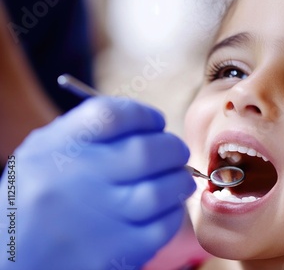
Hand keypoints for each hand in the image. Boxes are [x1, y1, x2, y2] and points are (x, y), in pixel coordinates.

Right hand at [0, 97, 195, 268]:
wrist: (11, 263)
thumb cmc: (38, 202)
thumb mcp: (45, 156)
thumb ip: (90, 136)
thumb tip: (149, 126)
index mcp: (54, 149)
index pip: (111, 115)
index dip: (144, 115)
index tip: (156, 123)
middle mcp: (72, 181)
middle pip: (146, 151)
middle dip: (173, 148)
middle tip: (176, 153)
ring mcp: (95, 220)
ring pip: (162, 190)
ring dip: (180, 181)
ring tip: (178, 180)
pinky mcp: (114, 253)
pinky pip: (163, 226)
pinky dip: (173, 213)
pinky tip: (166, 209)